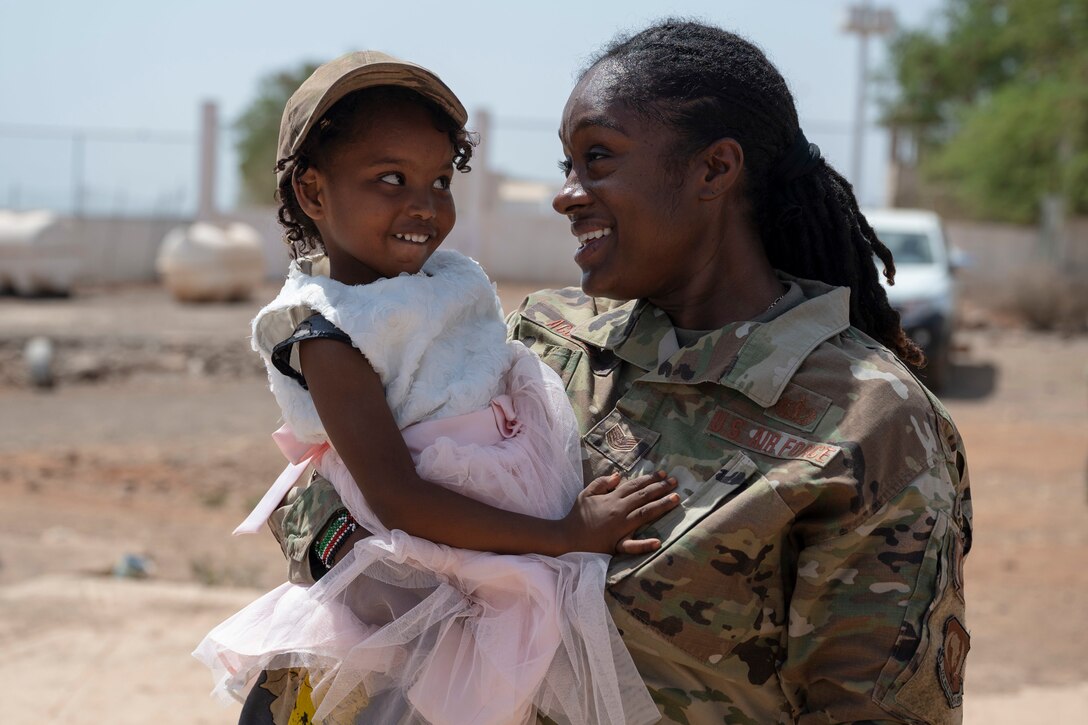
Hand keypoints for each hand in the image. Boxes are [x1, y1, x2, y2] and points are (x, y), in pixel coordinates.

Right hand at [561, 471, 679, 554]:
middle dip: (661, 488)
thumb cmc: (577, 516)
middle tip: (676, 483)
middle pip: (643, 497)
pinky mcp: (616, 544)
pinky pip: (631, 546)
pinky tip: (658, 542)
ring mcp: (619, 528)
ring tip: (675, 499)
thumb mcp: (586, 493)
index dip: (650, 479)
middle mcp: (618, 511)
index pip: (634, 485)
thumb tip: (619, 475)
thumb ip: (602, 483)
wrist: (566, 537)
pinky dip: (644, 544)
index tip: (663, 474)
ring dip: (661, 506)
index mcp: (612, 499)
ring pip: (644, 514)